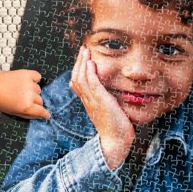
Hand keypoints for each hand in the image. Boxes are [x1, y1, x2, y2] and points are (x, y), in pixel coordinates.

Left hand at [0, 69, 49, 118]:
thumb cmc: (1, 101)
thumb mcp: (13, 112)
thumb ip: (28, 115)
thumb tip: (41, 115)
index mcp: (26, 107)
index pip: (42, 111)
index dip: (44, 113)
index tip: (46, 114)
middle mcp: (30, 96)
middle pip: (40, 100)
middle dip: (35, 102)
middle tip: (25, 99)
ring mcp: (29, 84)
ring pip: (38, 89)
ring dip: (33, 91)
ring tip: (22, 89)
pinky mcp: (28, 74)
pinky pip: (37, 77)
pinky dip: (35, 79)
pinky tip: (28, 81)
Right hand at [69, 46, 134, 168]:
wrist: (115, 142)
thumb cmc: (116, 129)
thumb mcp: (109, 112)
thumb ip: (107, 103)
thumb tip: (113, 96)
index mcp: (88, 103)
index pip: (78, 83)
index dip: (79, 69)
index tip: (83, 59)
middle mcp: (87, 101)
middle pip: (76, 78)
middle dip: (79, 62)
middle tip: (83, 49)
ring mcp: (92, 101)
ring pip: (81, 78)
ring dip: (82, 62)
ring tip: (85, 51)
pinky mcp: (101, 101)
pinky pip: (92, 83)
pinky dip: (90, 72)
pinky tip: (91, 63)